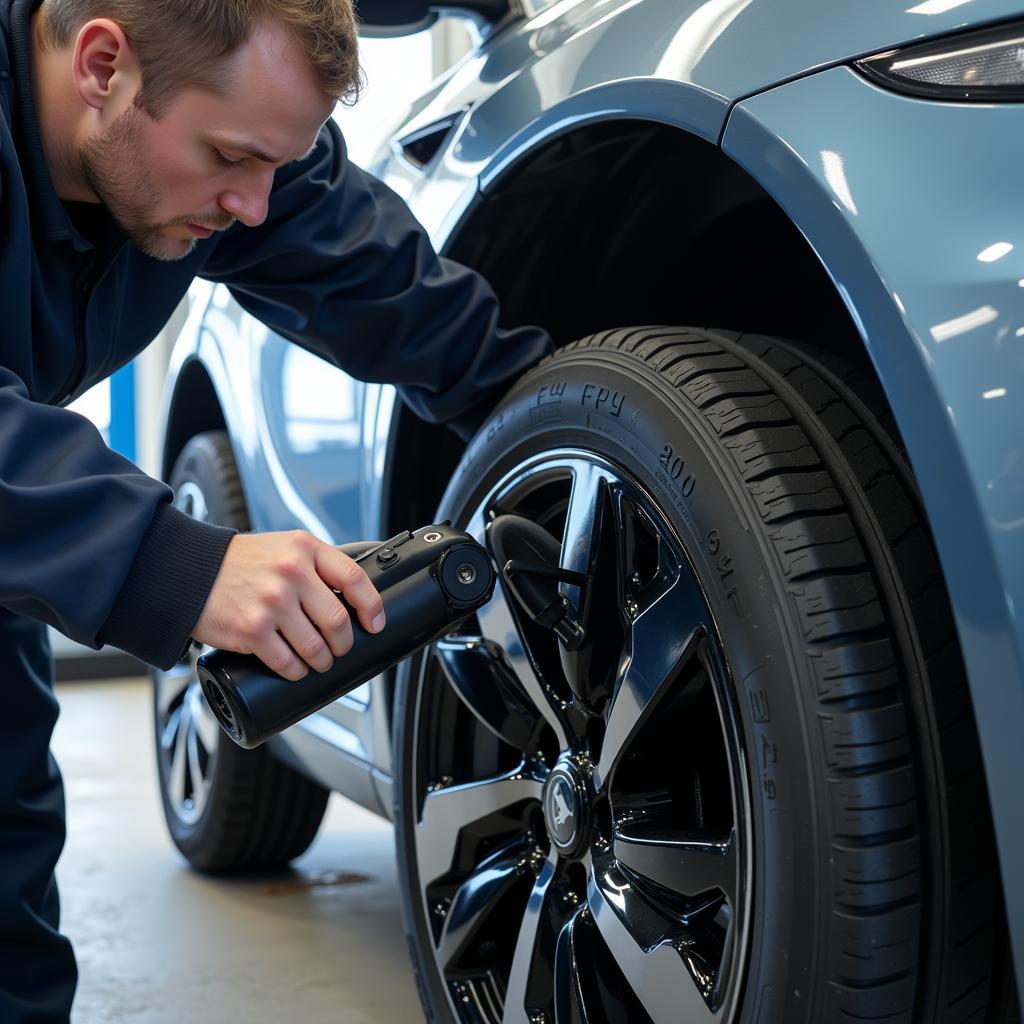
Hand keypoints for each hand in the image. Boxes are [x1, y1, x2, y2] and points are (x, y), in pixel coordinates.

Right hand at [192, 531, 384, 679]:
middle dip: (344, 642)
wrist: (190, 571)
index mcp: (305, 549)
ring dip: (322, 660)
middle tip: (340, 647)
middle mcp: (292, 573)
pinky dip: (296, 671)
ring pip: (316, 647)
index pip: (354, 578)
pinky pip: (288, 662)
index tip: (375, 623)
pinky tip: (294, 667)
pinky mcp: (253, 630)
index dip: (372, 606)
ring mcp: (273, 603)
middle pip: (338, 620)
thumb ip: (315, 565)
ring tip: (318, 660)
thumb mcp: (284, 548)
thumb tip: (351, 598)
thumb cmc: (240, 562)